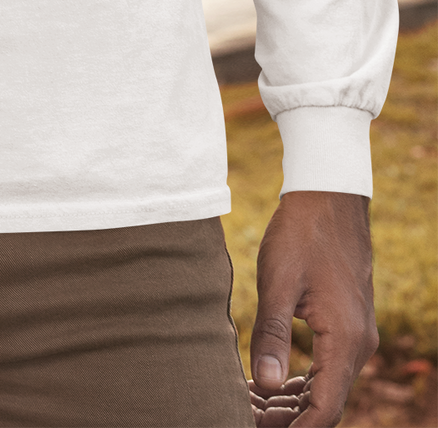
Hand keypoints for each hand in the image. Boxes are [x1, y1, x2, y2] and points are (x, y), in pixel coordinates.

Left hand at [248, 190, 376, 426]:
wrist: (328, 196)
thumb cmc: (301, 235)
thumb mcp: (279, 283)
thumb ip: (271, 335)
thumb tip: (264, 384)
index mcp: (345, 340)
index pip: (325, 408)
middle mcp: (358, 344)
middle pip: (326, 402)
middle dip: (287, 417)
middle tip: (244, 415)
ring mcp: (356, 334)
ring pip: (326, 385)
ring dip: (292, 399)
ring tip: (250, 402)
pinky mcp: (347, 323)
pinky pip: (328, 365)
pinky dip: (301, 379)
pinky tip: (270, 380)